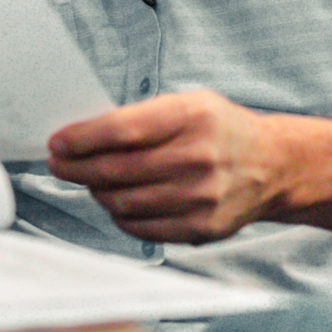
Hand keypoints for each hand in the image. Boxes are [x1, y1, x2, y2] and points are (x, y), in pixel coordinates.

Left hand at [48, 90, 289, 244]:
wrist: (273, 165)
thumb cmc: (222, 130)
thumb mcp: (189, 104)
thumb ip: (142, 118)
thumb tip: (83, 137)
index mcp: (192, 117)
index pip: (122, 130)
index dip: (81, 139)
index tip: (57, 143)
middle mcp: (198, 157)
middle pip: (116, 169)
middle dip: (76, 168)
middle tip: (60, 164)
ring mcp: (200, 197)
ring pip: (123, 202)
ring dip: (96, 192)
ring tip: (91, 182)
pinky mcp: (201, 227)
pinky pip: (141, 228)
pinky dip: (120, 216)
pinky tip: (118, 202)